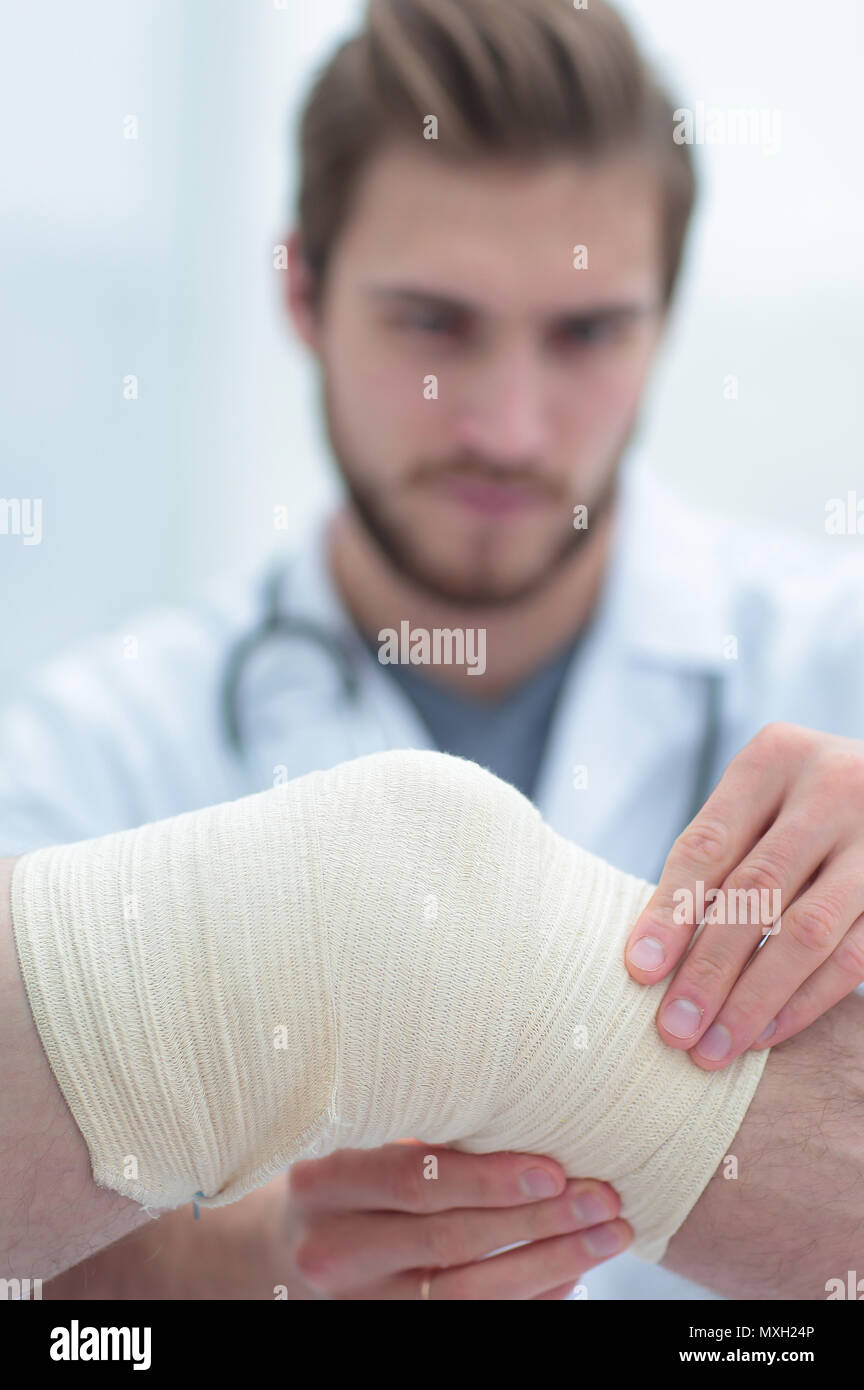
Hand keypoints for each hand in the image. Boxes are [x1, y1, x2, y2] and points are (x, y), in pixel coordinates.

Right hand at [286, 1141, 630, 1299]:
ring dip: (548, 1264)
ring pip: (467, 1294)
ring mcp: (358, 1305)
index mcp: (326, 1184)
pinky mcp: (383, 1333)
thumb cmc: (332, 1184)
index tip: (554, 1169)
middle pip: (451, 1241)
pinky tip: (571, 1275)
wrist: (265, 1258)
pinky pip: (468, 1325)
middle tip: (602, 1199)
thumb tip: (521, 1110)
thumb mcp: (351, 1144)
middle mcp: (336, 1250)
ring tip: (606, 1236)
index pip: (417, 1182)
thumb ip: (417, 1133)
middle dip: (537, 1222)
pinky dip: (527, 1301)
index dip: (490, 1178)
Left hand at [625, 723, 863, 1068]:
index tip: (639, 971)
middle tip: (673, 1030)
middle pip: (755, 892)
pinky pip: (853, 956)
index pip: (709, 844)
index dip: (670, 911)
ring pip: (807, 931)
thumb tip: (648, 959)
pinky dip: (806, 1002)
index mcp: (774, 757)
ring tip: (714, 1048)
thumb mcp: (759, 802)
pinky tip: (767, 1033)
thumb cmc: (800, 808)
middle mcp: (831, 786)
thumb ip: (715, 860)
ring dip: (755, 999)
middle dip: (708, 969)